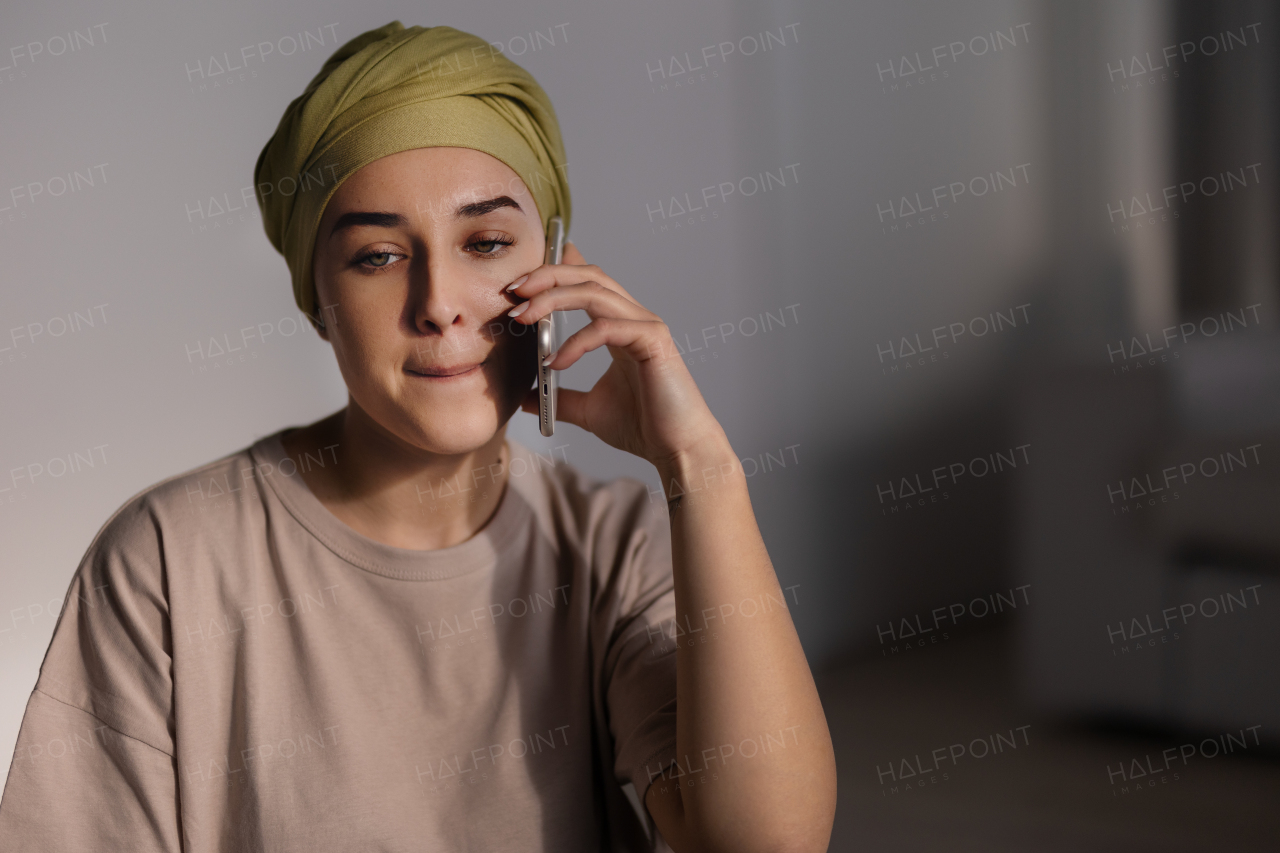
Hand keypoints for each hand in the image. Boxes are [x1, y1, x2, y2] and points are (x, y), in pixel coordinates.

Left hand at [506, 242, 727, 468]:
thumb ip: (558, 398)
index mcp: (619, 326)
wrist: (676, 449)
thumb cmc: (643, 427)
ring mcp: (646, 326)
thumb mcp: (587, 410)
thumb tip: (523, 399)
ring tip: (523, 316)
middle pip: (588, 275)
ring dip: (553, 298)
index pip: (587, 281)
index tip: (518, 285)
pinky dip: (575, 342)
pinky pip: (606, 328)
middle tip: (513, 290)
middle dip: (547, 275)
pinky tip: (554, 363)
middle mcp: (634, 318)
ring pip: (595, 291)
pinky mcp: (653, 340)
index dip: (554, 272)